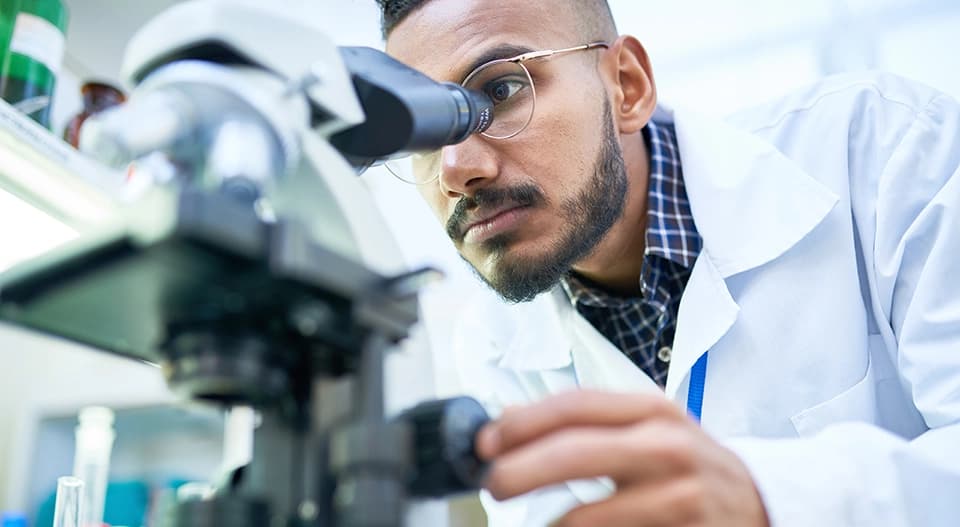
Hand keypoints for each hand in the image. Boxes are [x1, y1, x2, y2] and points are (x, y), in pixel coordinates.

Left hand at [476, 390, 769, 526]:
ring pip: (590, 515)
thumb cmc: (689, 464)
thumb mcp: (645, 429)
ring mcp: (680, 495)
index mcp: (652, 410)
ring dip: (548, 525)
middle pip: (576, 452)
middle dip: (521, 470)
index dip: (522, 423)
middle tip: (492, 486)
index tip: (485, 442)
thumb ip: (586, 424)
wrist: (759, 501)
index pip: (574, 406)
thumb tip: (509, 420)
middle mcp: (667, 446)